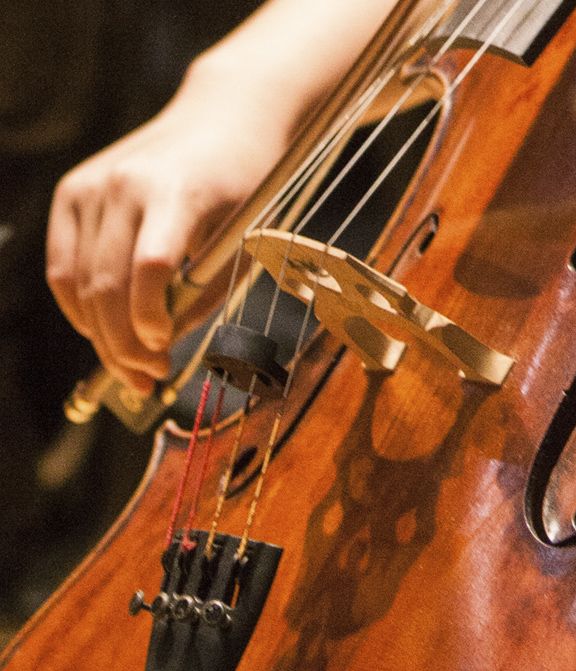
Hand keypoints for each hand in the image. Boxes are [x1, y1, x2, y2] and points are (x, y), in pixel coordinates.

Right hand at [46, 72, 292, 394]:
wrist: (225, 117)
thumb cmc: (247, 184)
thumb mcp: (245, 237)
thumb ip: (205, 291)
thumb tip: (160, 345)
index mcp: (178, 191)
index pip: (152, 265)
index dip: (150, 319)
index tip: (163, 355)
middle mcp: (125, 185)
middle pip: (108, 283)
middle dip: (123, 342)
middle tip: (146, 380)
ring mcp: (92, 186)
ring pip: (79, 281)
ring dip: (99, 334)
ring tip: (128, 368)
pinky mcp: (72, 190)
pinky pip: (62, 263)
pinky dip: (77, 305)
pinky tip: (101, 331)